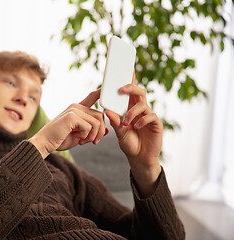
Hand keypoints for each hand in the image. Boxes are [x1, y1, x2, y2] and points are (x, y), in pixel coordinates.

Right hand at [29, 89, 107, 158]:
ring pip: (97, 121)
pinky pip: (89, 126)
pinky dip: (87, 136)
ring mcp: (73, 110)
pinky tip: (79, 140)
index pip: (92, 96)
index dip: (101, 92)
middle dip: (100, 131)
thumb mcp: (80, 135)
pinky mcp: (71, 116)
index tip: (106, 88)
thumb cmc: (60, 139)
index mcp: (77, 109)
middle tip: (93, 141)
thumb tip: (108, 130)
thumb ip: (92, 131)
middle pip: (100, 115)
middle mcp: (76, 106)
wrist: (44, 143)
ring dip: (94, 135)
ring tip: (85, 142)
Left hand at [106, 72, 162, 196]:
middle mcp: (140, 109)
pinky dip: (141, 120)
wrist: (140, 158)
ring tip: (125, 122)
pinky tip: (135, 127)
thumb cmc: (129, 143)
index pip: (129, 91)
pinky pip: (150, 116)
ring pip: (143, 104)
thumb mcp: (119, 133)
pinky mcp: (155, 123)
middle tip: (120, 89)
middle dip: (130, 87)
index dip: (128, 79)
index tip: (123, 68)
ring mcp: (148, 116)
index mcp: (130, 108)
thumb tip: (108, 110)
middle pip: (138, 92)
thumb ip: (115, 122)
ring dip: (132, 112)